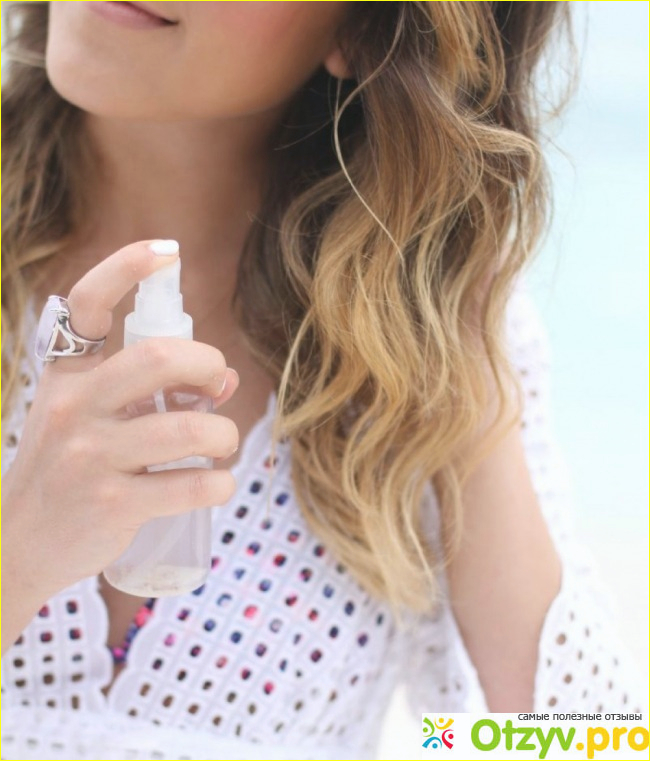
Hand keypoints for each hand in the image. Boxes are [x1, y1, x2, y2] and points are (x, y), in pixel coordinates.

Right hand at [2, 241, 238, 612]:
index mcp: (67, 376)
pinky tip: (216, 482)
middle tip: (217, 384)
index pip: (86, 304)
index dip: (126, 269)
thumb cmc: (67, 469)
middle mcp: (72, 408)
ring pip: (190, 428)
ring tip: (221, 444)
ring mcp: (90, 458)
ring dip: (225, 434)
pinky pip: (193, 485)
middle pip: (160, 357)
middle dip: (209, 363)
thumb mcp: (88, 417)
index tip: (166, 252)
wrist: (21, 542)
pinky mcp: (112, 506)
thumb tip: (225, 379)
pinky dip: (220, 483)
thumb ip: (148, 391)